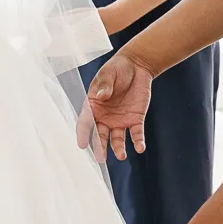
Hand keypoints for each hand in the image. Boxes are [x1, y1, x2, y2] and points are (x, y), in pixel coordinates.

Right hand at [77, 45, 153, 160]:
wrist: (137, 65)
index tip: (82, 145)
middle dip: (100, 146)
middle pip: (100, 134)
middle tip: (100, 158)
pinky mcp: (135, 119)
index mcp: (94, 105)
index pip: (85, 122)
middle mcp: (105, 117)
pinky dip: (138, 141)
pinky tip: (140, 148)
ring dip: (118, 148)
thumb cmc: (118, 68)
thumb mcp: (109, 73)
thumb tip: (101, 96)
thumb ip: (105, 85)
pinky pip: (136, 133)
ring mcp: (120, 120)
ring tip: (121, 156)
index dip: (83, 133)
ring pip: (117, 138)